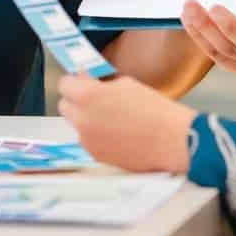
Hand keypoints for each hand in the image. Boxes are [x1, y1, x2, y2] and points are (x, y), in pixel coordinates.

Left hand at [57, 74, 194, 173]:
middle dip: (76, 101)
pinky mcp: (95, 156)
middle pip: (64, 106)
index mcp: (86, 96)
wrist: (170, 141)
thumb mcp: (125, 84)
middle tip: (95, 100)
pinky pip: (87, 140)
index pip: (64, 84)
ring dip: (85, 119)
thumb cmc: (152, 107)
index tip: (84, 82)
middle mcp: (80, 119)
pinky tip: (115, 134)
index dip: (74, 82)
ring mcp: (86, 140)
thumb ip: (99, 83)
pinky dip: (95, 135)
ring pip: (75, 124)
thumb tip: (84, 80)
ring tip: (109, 119)